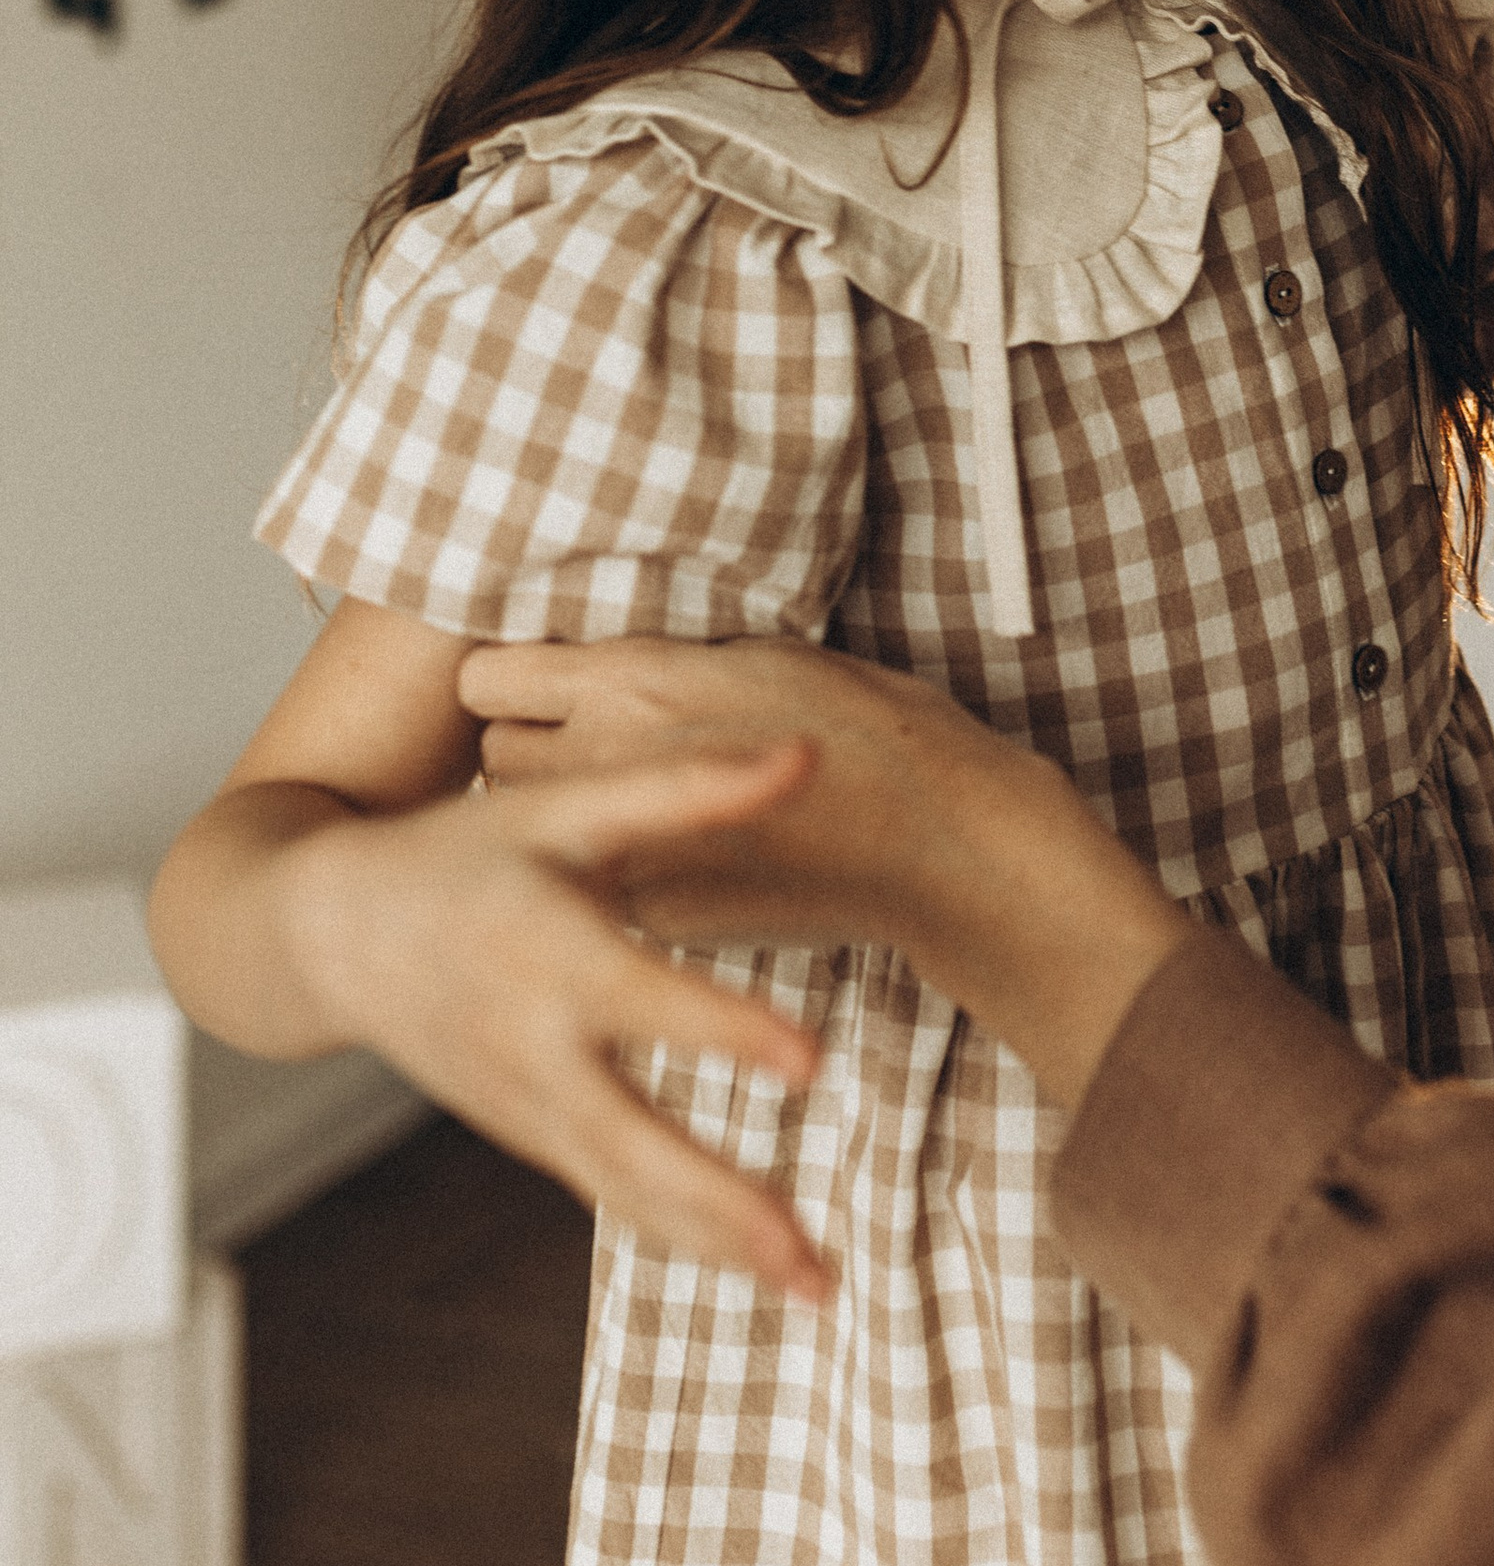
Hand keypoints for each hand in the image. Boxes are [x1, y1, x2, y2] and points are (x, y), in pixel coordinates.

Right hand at [281, 746, 835, 1299]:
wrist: (332, 931)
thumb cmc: (462, 852)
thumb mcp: (564, 807)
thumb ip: (687, 786)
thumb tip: (808, 752)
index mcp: (546, 954)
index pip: (644, 1002)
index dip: (724, 1030)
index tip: (812, 1061)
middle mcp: (533, 1049)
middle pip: (634, 1147)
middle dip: (726, 1209)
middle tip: (813, 1259)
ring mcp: (525, 1107)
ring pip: (627, 1193)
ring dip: (721, 1245)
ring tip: (818, 1291)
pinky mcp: (528, 1134)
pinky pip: (610, 1194)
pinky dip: (680, 1234)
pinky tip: (756, 1262)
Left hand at [461, 638, 1188, 1114]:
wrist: (935, 839)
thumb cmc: (864, 725)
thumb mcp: (756, 651)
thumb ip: (658, 661)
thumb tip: (592, 662)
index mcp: (636, 680)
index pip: (487, 675)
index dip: (511, 679)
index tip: (545, 684)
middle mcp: (612, 761)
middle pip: (493, 754)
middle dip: (525, 748)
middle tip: (581, 746)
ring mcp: (627, 847)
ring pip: (533, 830)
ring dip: (555, 815)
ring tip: (619, 805)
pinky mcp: (653, 914)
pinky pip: (594, 885)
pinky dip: (611, 873)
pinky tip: (671, 855)